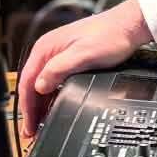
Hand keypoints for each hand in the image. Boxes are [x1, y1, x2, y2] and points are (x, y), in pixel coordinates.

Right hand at [18, 0, 153, 140]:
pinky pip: (55, 82)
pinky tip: (54, 107)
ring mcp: (58, 56)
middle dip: (31, 109)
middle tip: (31, 130)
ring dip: (41, 104)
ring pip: (43, 84)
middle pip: (33, 84)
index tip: (29, 124)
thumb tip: (40, 86)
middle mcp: (49, 51)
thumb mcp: (83, 56)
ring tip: (41, 124)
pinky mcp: (70, 60)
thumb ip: (58, 70)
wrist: (129, 26)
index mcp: (45, 48)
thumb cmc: (110, 36)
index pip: (28, 81)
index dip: (27, 106)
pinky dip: (52, 96)